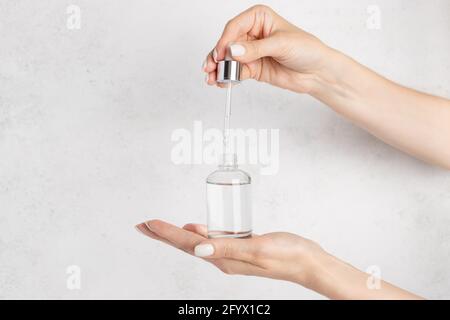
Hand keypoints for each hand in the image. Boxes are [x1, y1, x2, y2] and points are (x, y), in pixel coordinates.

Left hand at [136, 219, 421, 298]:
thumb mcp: (256, 248)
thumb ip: (227, 248)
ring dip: (176, 234)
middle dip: (163, 234)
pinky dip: (199, 233)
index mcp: (223, 258)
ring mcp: (231, 254)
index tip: (147, 223)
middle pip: (186, 244)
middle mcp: (223, 258)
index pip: (187, 243)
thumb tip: (197, 248)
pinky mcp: (240, 247)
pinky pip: (212, 240)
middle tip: (143, 225)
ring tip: (160, 227)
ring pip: (197, 242)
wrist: (307, 261)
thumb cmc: (286, 254)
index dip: (165, 233)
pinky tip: (196, 228)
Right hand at [203, 5, 333, 93]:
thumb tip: (233, 50)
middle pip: (227, 44)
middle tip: (211, 68)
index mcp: (259, 18)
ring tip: (212, 78)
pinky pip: (235, 72)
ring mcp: (251, 52)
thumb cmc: (306, 50)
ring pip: (228, 59)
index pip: (235, 26)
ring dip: (219, 68)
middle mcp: (252, 33)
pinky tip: (222, 83)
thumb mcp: (280, 45)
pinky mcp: (252, 68)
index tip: (221, 53)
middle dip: (218, 56)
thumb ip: (255, 48)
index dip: (225, 40)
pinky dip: (227, 78)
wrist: (316, 72)